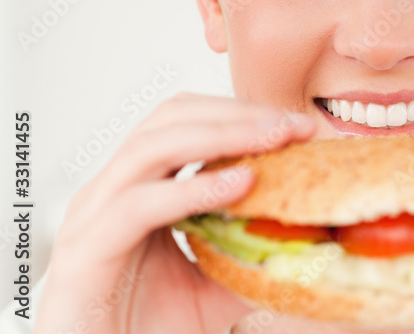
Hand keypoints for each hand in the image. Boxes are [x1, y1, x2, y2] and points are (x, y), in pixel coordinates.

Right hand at [35, 93, 317, 333]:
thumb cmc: (145, 328)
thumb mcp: (215, 288)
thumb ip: (253, 259)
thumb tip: (316, 244)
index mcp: (139, 184)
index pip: (189, 120)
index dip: (244, 113)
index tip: (300, 125)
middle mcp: (112, 188)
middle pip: (172, 117)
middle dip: (238, 114)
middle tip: (293, 125)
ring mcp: (93, 213)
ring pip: (153, 147)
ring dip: (221, 136)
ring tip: (274, 141)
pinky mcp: (85, 249)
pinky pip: (138, 205)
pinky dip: (192, 189)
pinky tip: (239, 185)